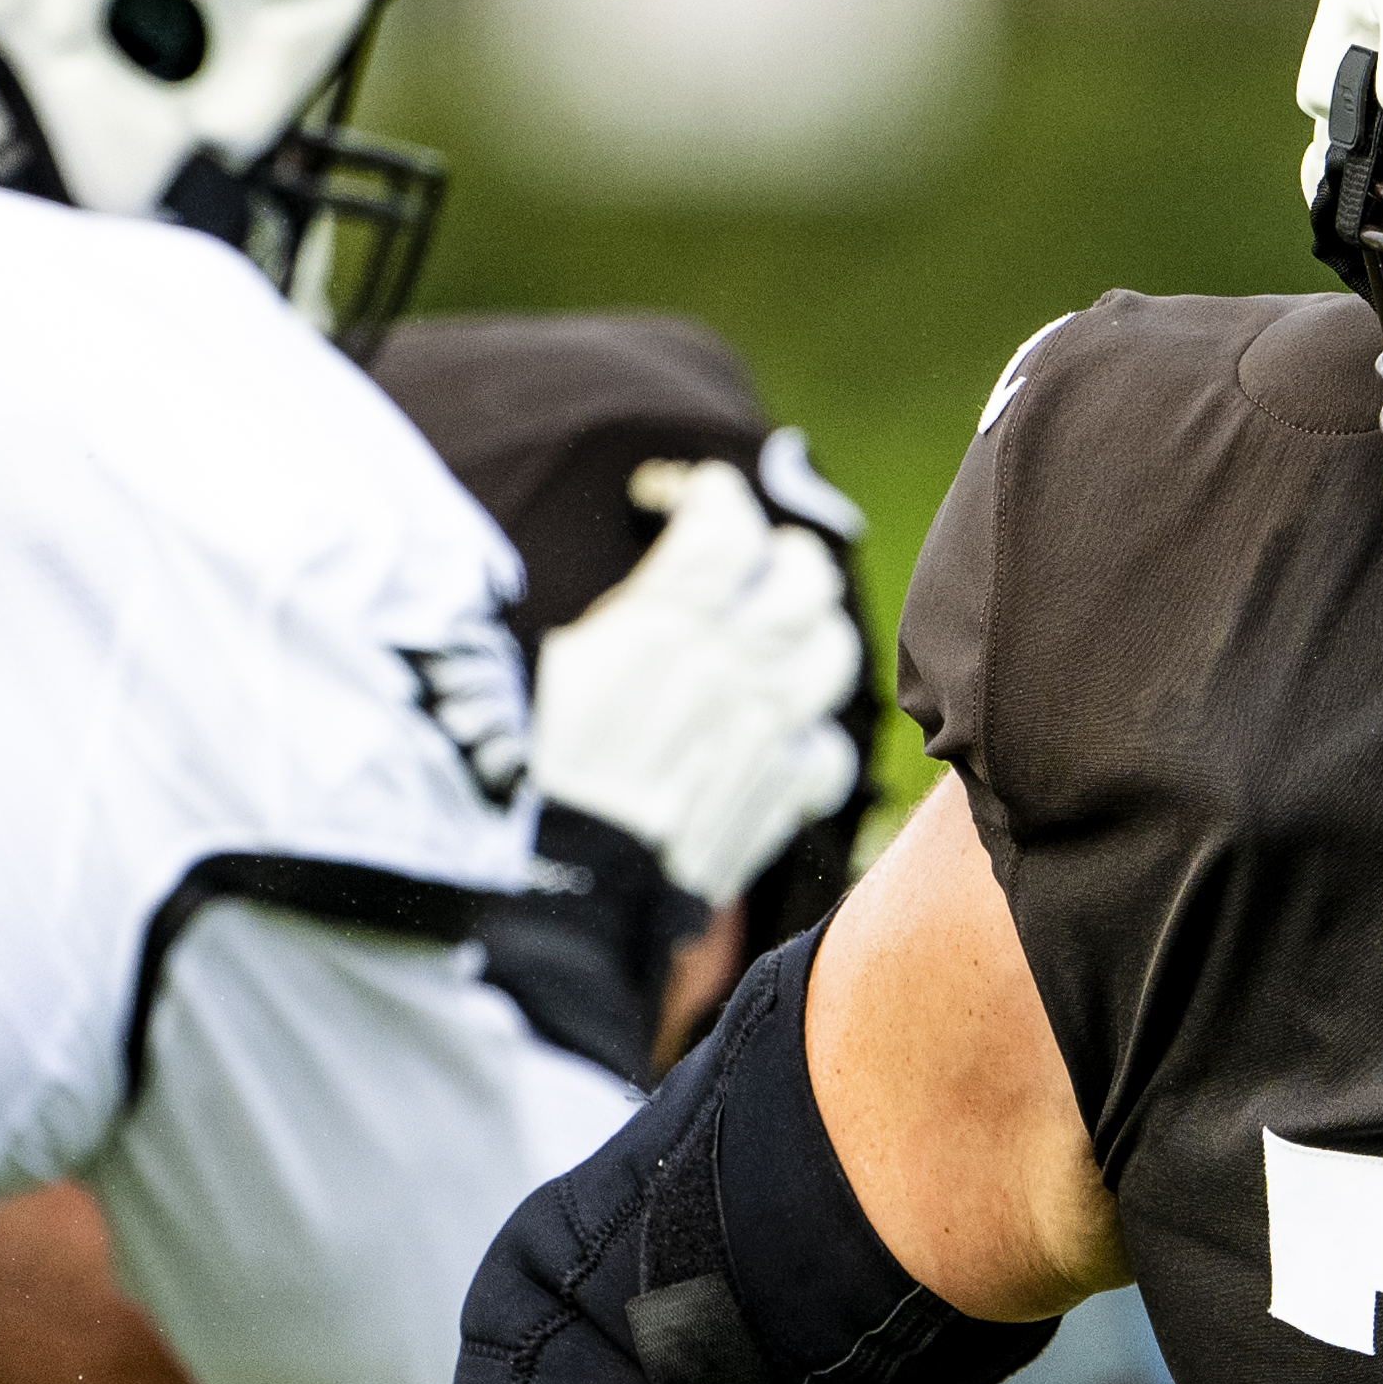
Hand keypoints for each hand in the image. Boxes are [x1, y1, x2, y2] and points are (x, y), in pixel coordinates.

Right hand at [531, 464, 866, 913]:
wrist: (581, 888)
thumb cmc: (548, 775)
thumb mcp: (562, 665)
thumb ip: (631, 609)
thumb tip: (670, 579)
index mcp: (666, 622)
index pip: (727, 521)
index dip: (715, 495)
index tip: (696, 501)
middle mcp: (731, 665)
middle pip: (804, 573)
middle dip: (782, 555)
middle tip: (760, 565)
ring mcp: (769, 728)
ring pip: (834, 650)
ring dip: (815, 634)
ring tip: (787, 640)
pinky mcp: (785, 790)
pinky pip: (830, 748)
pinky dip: (813, 739)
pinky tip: (784, 736)